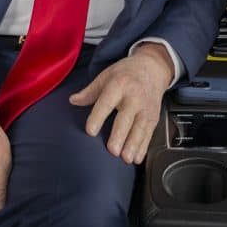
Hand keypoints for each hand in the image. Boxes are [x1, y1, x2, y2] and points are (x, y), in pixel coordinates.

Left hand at [69, 42, 173, 164]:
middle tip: (112, 150)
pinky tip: (137, 158)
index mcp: (119, 84)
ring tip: (126, 159)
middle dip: (120, 135)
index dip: (98, 117)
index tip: (90, 131)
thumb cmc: (126, 73)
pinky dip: (143, 147)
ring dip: (133, 145)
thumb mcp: (106, 76)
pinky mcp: (153, 117)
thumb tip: (73, 101)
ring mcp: (145, 108)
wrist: (152, 67)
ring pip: (140, 128)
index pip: (107, 102)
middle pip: (126, 118)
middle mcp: (134, 97)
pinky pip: (148, 134)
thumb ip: (90, 92)